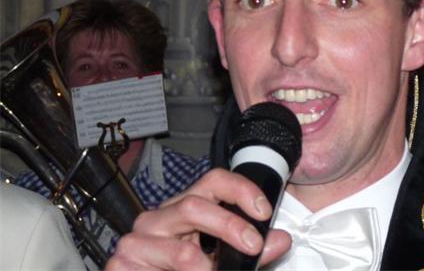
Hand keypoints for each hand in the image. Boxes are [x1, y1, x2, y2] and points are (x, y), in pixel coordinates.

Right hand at [105, 168, 291, 270]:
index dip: (241, 190)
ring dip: (207, 268)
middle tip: (254, 246)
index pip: (213, 180)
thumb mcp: (223, 262)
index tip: (264, 211)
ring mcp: (136, 241)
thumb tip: (283, 239)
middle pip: (195, 205)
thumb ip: (253, 253)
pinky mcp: (120, 265)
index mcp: (185, 208)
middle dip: (230, 226)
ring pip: (181, 250)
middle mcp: (158, 217)